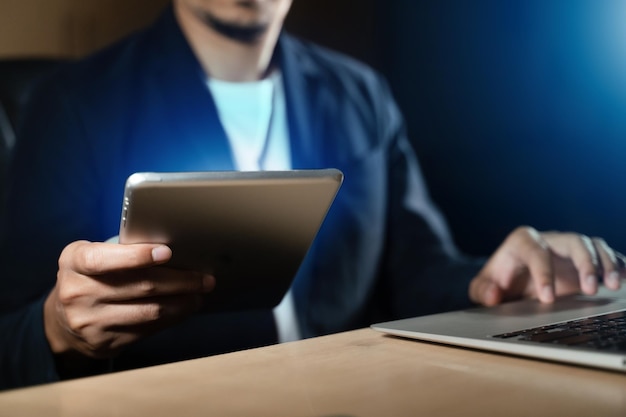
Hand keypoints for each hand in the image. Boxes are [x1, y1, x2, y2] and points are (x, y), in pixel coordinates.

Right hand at [44, 240, 215, 358]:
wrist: (63, 320)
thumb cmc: (91, 277)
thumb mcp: (93, 257)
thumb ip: (121, 251)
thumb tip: (173, 251)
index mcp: (74, 262)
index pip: (105, 259)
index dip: (138, 256)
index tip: (168, 252)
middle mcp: (78, 292)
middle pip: (139, 286)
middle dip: (179, 281)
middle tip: (203, 278)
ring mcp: (90, 321)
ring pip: (148, 311)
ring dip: (182, 302)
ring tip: (199, 294)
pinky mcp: (104, 342)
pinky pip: (147, 330)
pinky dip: (171, 318)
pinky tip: (184, 309)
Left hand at [469, 226, 625, 305]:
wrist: (510, 279)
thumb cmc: (498, 281)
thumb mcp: (482, 287)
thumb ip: (482, 291)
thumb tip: (492, 295)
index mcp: (523, 242)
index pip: (537, 252)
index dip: (544, 274)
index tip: (547, 299)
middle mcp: (550, 239)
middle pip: (573, 241)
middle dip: (584, 262)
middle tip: (590, 289)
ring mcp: (570, 248)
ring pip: (593, 245)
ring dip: (606, 263)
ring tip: (613, 285)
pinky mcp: (586, 259)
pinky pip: (607, 255)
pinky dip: (618, 264)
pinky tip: (624, 280)